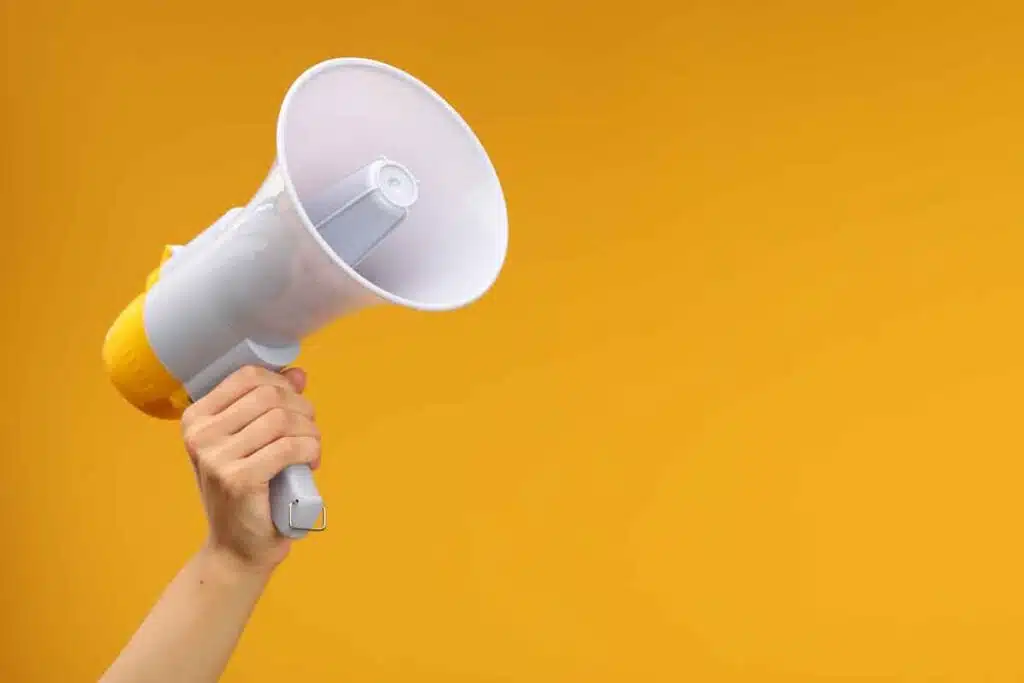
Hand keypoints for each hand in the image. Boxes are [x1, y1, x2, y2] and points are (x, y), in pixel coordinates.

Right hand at [180, 366, 320, 573]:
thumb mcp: (250, 441)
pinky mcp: (239, 479)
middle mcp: (200, 435)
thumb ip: (270, 405)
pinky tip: (309, 463)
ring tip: (310, 450)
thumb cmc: (246, 490)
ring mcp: (216, 458)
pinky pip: (288, 447)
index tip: (294, 407)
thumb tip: (298, 373)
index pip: (248, 376)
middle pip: (270, 396)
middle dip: (302, 410)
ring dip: (310, 432)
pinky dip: (310, 450)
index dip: (282, 385)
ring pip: (282, 420)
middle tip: (307, 433)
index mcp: (196, 418)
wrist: (237, 547)